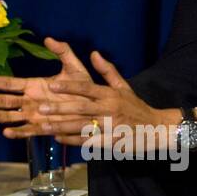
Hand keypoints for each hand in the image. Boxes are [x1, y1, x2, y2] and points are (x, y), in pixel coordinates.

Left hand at [0, 38, 172, 149]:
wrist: (156, 129)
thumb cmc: (136, 107)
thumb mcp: (124, 87)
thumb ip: (107, 71)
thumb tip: (93, 53)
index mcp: (110, 95)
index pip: (87, 89)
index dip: (69, 87)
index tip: (52, 85)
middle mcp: (108, 110)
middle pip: (81, 109)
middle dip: (60, 108)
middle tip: (40, 108)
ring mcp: (109, 128)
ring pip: (81, 127)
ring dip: (62, 127)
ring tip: (44, 126)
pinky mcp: (110, 143)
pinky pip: (88, 142)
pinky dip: (73, 141)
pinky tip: (58, 139)